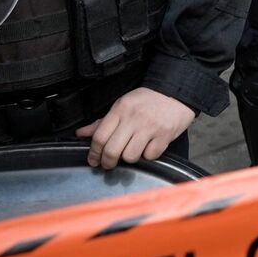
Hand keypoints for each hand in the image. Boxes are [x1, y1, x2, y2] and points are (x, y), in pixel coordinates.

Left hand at [77, 88, 195, 168]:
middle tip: (109, 164)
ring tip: (133, 151)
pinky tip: (149, 146)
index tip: (94, 160)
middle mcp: (134, 119)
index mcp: (121, 110)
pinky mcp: (165, 135)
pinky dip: (148, 155)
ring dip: (130, 158)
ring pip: (130, 156)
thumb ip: (103, 122)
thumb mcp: (123, 105)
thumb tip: (81, 134)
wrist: (176, 92)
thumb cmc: (148, 100)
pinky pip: (150, 156)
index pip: (100, 137)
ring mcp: (150, 127)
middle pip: (112, 150)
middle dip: (108, 162)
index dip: (94, 153)